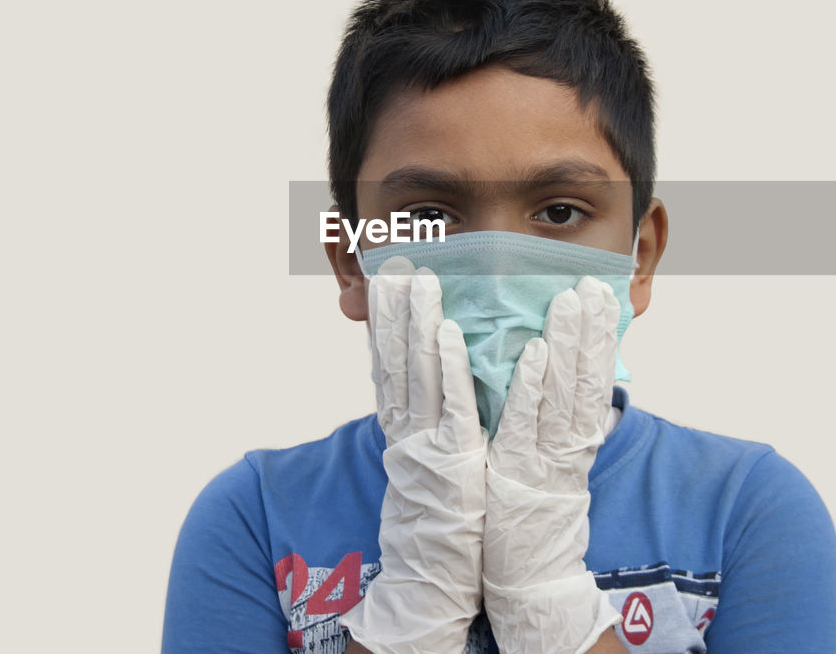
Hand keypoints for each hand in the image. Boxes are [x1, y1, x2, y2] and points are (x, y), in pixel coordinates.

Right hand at [339, 257, 487, 653]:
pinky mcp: (454, 456)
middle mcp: (406, 428)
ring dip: (418, 322)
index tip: (381, 279)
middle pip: (397, 358)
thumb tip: (422, 384)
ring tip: (418, 279)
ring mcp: (427, 440)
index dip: (383, 320)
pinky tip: (448, 331)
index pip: (387, 363)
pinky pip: (454, 403)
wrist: (433, 572)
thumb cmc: (439, 515)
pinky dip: (448, 365)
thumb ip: (421, 421)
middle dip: (396, 309)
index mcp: (401, 427)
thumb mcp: (423, 460)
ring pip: (421, 371)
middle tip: (396, 262)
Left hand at [482, 277, 622, 653]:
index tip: (603, 293)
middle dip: (588, 327)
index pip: (594, 375)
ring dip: (566, 342)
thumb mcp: (560, 461)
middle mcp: (570, 441)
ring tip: (569, 299)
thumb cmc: (539, 512)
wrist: (532, 573)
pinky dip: (532, 385)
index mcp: (579, 436)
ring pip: (560, 389)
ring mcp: (546, 454)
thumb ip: (564, 420)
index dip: (600, 334)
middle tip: (591, 283)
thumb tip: (565, 377)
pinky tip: (536, 352)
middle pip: (584, 375)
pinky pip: (525, 420)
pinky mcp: (516, 468)